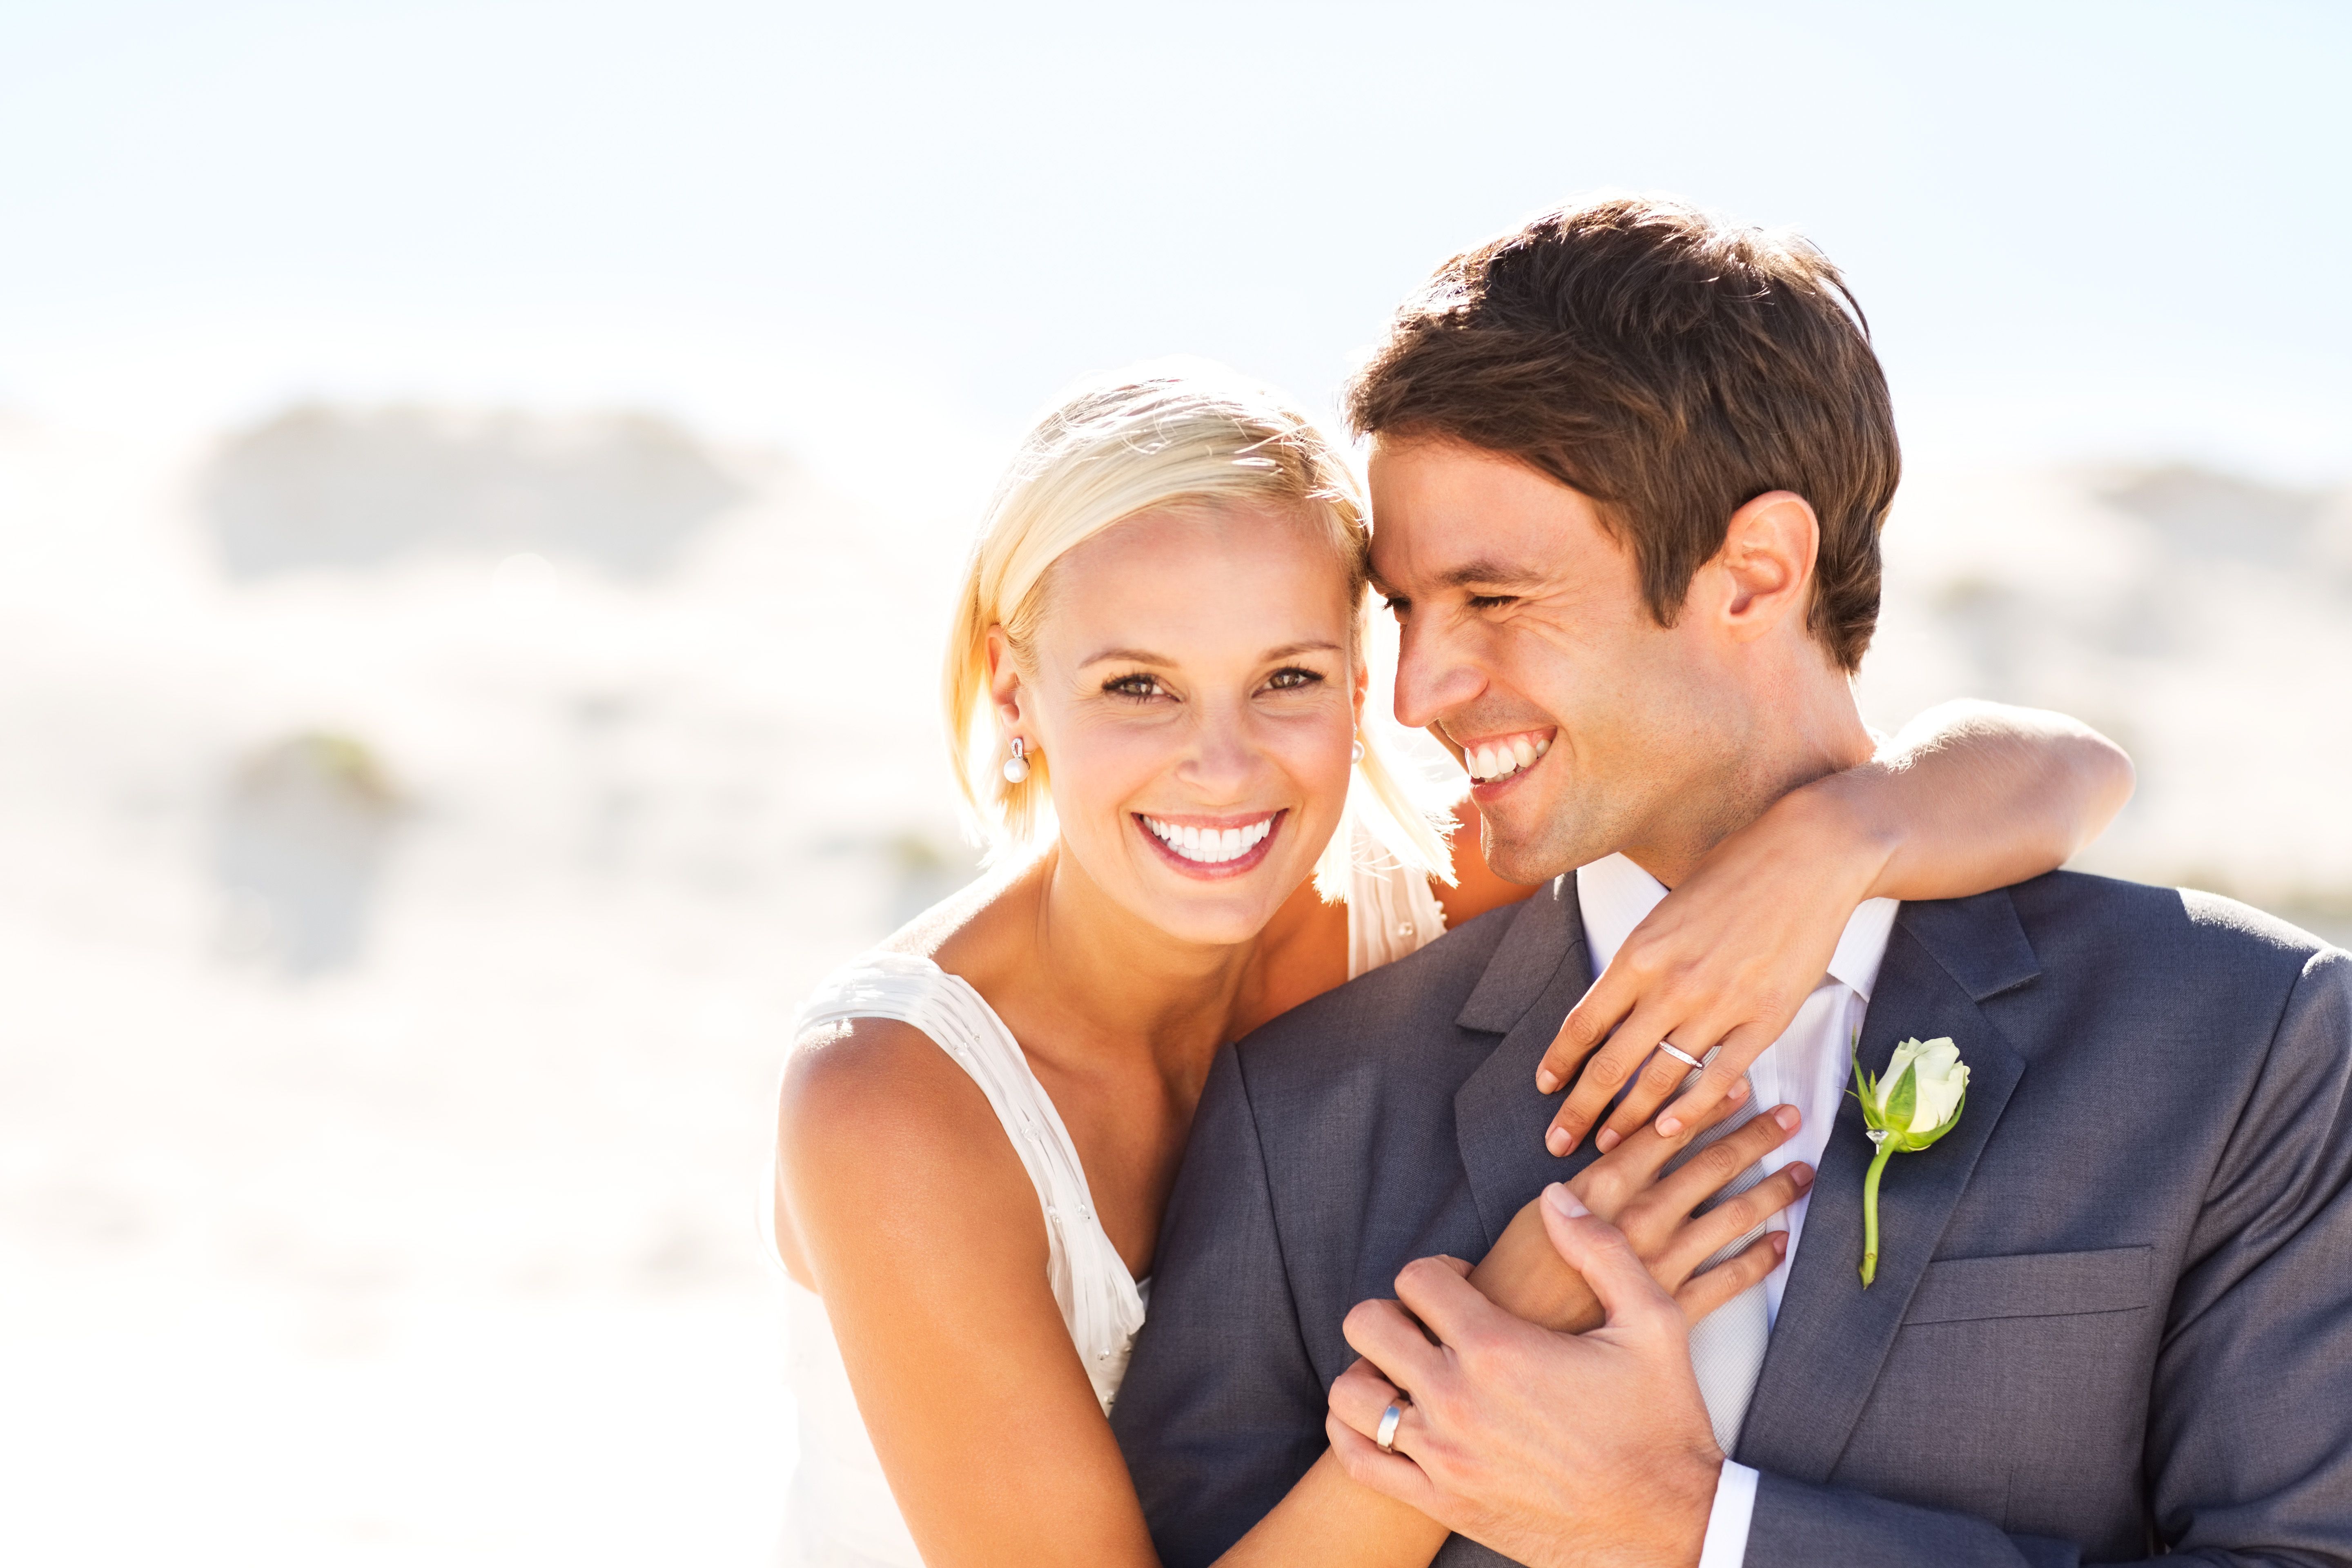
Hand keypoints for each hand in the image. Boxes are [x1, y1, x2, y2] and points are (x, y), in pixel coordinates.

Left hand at [1329, 1190, 1724, 1567]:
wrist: (1668, 1524)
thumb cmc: (1661, 1421)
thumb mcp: (1652, 1321)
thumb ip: (1600, 1249)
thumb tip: (1555, 1197)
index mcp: (1499, 1348)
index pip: (1417, 1278)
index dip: (1440, 1271)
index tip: (1468, 1288)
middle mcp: (1458, 1400)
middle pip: (1368, 1324)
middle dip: (1397, 1311)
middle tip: (1434, 1325)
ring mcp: (1443, 1456)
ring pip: (1351, 1393)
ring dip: (1371, 1369)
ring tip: (1411, 1371)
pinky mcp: (1442, 1502)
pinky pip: (1357, 1459)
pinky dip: (1355, 1430)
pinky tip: (1389, 1416)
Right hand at [1474, 1088, 1805, 1332]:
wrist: (1509, 1342)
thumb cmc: (1514, 1275)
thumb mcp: (1538, 1209)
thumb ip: (1585, 1180)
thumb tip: (1618, 1146)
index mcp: (1605, 1189)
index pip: (1666, 1133)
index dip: (1705, 1105)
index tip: (1739, 1082)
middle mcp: (1641, 1221)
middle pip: (1709, 1168)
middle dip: (1752, 1138)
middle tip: (1789, 1117)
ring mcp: (1662, 1266)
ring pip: (1732, 1219)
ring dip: (1772, 1192)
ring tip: (1802, 1173)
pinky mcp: (1671, 1310)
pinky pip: (1729, 1282)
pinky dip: (1758, 1261)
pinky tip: (1781, 1244)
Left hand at [1534, 781, 1884, 1155]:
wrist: (1808, 854)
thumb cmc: (1733, 875)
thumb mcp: (1666, 913)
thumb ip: (1638, 964)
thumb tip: (1608, 1010)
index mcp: (1640, 953)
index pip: (1584, 1023)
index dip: (1560, 1063)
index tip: (1545, 1088)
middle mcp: (1672, 984)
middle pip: (1612, 1064)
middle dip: (1580, 1110)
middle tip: (1558, 1141)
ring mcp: (1721, 1004)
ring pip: (1661, 1079)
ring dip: (1629, 1120)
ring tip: (1608, 1147)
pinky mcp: (1766, 1019)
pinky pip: (1720, 1077)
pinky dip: (1691, 1110)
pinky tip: (1668, 1133)